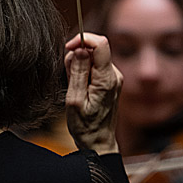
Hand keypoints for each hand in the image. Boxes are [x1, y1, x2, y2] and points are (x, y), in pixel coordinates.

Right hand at [64, 32, 121, 153]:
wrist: (98, 142)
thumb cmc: (85, 126)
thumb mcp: (74, 100)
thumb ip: (77, 73)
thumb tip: (79, 49)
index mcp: (107, 79)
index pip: (101, 43)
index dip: (82, 39)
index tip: (68, 48)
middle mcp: (114, 75)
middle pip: (95, 49)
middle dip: (77, 56)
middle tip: (69, 77)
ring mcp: (114, 78)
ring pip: (93, 57)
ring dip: (78, 66)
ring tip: (74, 87)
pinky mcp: (110, 81)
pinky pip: (94, 66)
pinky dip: (83, 72)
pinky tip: (79, 88)